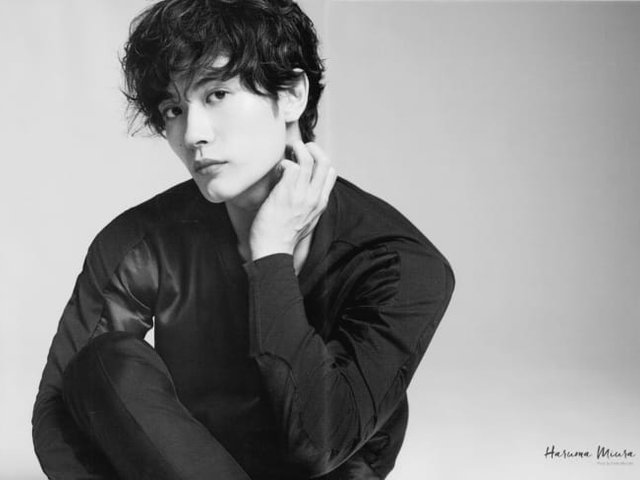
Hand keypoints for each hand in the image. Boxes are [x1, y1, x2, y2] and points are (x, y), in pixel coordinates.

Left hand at [249, 141, 336, 260]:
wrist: (273, 251)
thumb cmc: (283, 238)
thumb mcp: (305, 221)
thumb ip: (308, 205)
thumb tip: (302, 194)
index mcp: (321, 203)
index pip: (331, 173)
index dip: (320, 162)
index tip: (307, 160)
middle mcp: (315, 197)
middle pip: (325, 162)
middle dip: (313, 148)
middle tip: (301, 147)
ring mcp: (302, 194)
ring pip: (308, 159)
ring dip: (298, 149)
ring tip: (289, 148)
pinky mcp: (287, 193)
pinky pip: (291, 167)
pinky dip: (284, 164)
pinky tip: (276, 171)